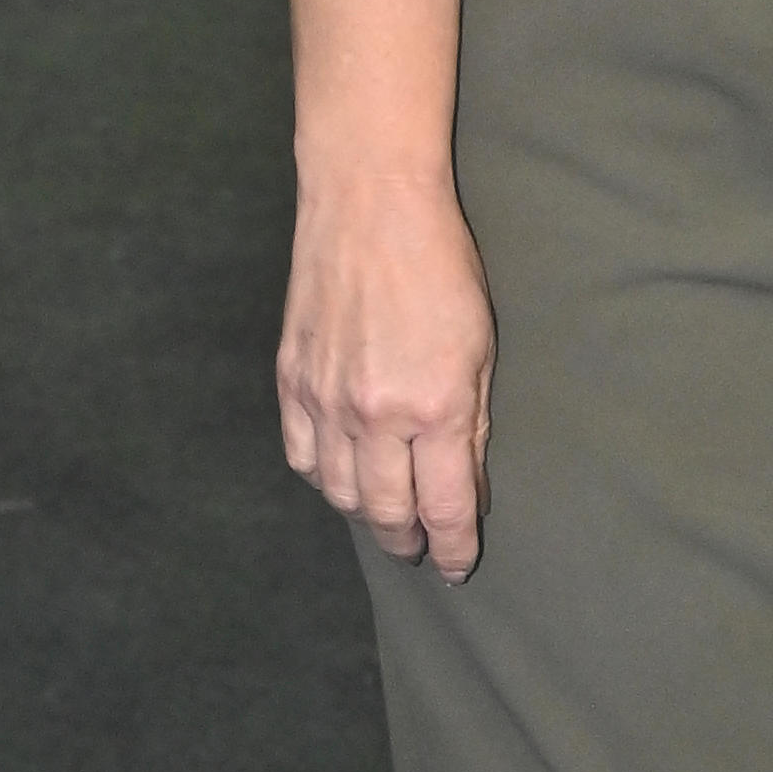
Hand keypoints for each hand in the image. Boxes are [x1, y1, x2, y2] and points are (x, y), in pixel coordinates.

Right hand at [277, 170, 496, 572]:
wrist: (370, 206)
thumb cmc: (441, 267)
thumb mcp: (481, 348)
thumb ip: (473, 425)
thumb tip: (466, 488)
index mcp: (432, 407)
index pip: (442, 507)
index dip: (453, 547)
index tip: (459, 566)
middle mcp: (373, 414)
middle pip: (385, 512)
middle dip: (408, 543)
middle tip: (422, 553)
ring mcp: (324, 399)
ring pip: (338, 492)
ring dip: (366, 516)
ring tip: (388, 522)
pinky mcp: (291, 380)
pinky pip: (301, 455)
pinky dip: (323, 478)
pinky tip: (342, 478)